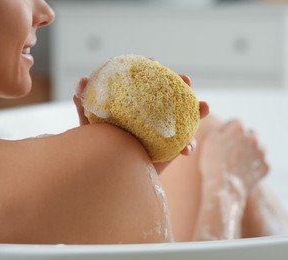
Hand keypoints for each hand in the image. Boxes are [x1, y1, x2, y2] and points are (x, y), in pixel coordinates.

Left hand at [73, 75, 209, 173]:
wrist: (110, 177)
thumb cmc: (100, 149)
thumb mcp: (90, 128)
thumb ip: (85, 106)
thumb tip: (83, 80)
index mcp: (135, 105)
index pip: (145, 81)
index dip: (150, 69)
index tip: (153, 61)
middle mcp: (151, 114)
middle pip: (169, 94)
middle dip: (180, 84)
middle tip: (186, 79)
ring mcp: (163, 130)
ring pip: (184, 116)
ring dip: (197, 109)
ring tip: (205, 106)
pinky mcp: (171, 148)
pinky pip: (185, 143)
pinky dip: (189, 144)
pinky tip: (187, 150)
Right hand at [200, 120, 268, 195]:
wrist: (223, 188)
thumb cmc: (213, 163)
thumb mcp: (210, 140)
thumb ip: (221, 128)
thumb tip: (229, 126)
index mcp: (238, 128)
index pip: (236, 124)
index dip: (228, 132)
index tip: (223, 141)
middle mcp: (253, 137)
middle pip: (250, 134)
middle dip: (243, 140)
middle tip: (231, 152)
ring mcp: (261, 152)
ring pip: (258, 148)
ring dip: (250, 152)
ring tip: (238, 162)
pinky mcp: (266, 166)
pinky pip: (261, 163)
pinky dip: (254, 165)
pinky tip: (243, 171)